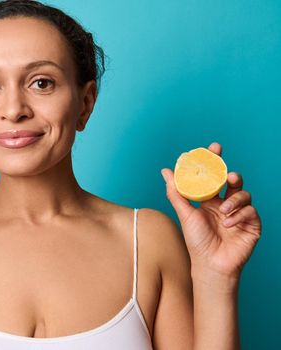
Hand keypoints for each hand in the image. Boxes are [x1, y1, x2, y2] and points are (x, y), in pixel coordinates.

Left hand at [161, 143, 261, 279]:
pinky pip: (251, 212)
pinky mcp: (252, 224)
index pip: (213, 176)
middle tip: (228, 174)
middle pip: (233, 181)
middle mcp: (225, 203)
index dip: (215, 160)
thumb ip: (176, 192)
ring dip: (234, 200)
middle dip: (231, 174)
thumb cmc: (196, 241)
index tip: (214, 147)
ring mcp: (240, 213)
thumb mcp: (185, 214)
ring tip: (223, 211)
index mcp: (210, 199)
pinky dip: (239, 216)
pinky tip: (228, 225)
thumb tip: (166, 171)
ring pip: (244, 194)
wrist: (210, 265)